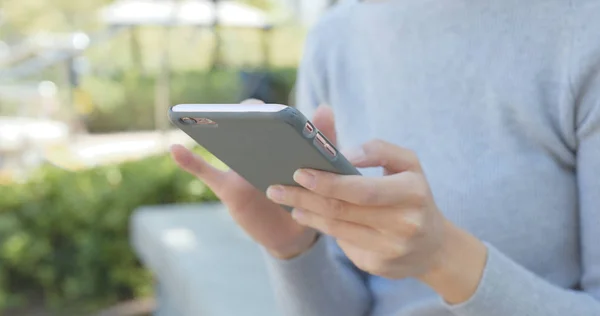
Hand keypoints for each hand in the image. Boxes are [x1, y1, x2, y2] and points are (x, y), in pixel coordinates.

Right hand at [171, 100, 337, 259]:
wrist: (295, 231)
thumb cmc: (309, 194)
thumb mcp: (320, 169)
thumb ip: (325, 140)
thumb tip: (324, 106)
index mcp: (278, 139)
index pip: (268, 115)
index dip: (266, 110)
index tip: (270, 113)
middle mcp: (255, 148)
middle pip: (243, 123)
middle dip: (244, 116)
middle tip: (250, 119)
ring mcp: (238, 167)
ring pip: (223, 144)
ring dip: (214, 131)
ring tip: (209, 122)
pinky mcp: (228, 188)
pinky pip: (206, 173)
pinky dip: (189, 162)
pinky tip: (175, 149)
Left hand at [266, 139, 487, 302]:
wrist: (433, 246)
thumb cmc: (413, 195)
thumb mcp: (408, 164)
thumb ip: (378, 150)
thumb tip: (345, 154)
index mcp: (412, 192)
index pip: (362, 189)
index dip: (328, 182)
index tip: (299, 172)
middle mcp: (404, 224)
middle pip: (342, 210)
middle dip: (304, 197)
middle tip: (276, 187)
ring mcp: (391, 249)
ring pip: (337, 228)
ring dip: (307, 213)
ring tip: (286, 200)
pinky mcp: (378, 266)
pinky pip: (342, 243)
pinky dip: (322, 227)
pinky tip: (308, 216)